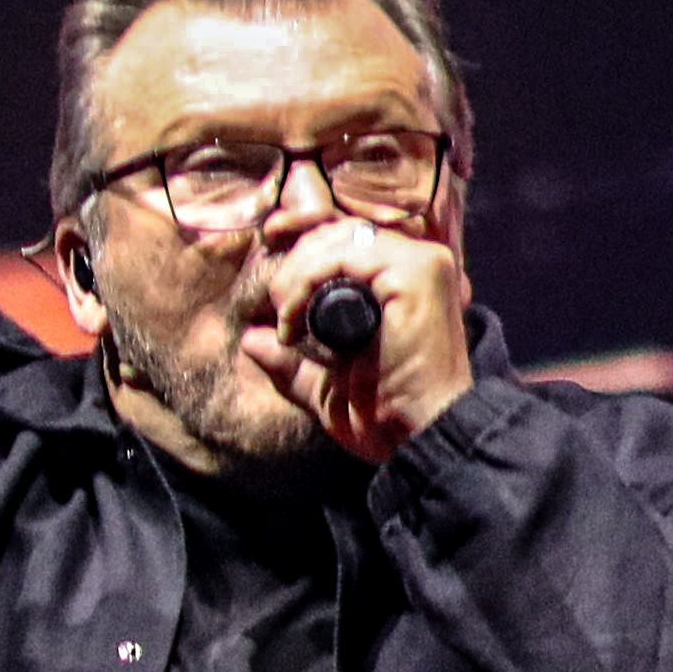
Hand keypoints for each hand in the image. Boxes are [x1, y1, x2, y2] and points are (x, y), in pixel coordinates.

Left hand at [235, 212, 476, 459]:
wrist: (417, 439)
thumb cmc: (383, 416)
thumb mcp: (324, 385)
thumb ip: (291, 363)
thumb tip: (250, 339)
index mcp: (402, 280)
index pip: (344, 241)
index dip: (303, 255)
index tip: (277, 294)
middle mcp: (417, 263)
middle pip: (339, 232)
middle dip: (295, 264)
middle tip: (279, 310)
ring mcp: (421, 264)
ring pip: (339, 240)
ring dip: (297, 274)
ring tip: (286, 318)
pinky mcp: (417, 273)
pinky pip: (346, 256)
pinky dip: (308, 281)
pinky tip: (295, 318)